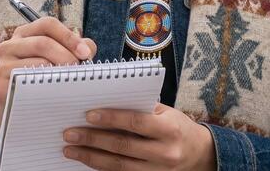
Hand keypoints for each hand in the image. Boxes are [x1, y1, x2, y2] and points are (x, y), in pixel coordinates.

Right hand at [0, 16, 96, 150]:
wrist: (19, 110)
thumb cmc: (43, 80)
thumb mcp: (56, 60)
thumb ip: (74, 50)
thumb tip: (88, 48)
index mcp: (24, 34)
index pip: (47, 24)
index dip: (69, 36)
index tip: (86, 53)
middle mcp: (10, 46)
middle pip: (42, 42)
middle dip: (67, 55)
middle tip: (81, 70)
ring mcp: (3, 66)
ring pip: (37, 63)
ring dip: (60, 73)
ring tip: (72, 82)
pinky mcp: (2, 87)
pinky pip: (29, 83)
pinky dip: (48, 87)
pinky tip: (58, 92)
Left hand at [62, 104, 215, 170]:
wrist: (199, 155)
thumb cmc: (177, 128)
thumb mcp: (167, 113)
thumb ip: (141, 109)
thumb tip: (106, 104)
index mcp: (169, 129)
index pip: (136, 122)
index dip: (111, 119)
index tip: (88, 115)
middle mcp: (164, 153)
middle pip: (122, 146)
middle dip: (92, 139)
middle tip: (69, 134)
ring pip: (118, 166)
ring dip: (91, 157)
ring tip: (70, 150)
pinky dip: (101, 168)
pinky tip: (86, 160)